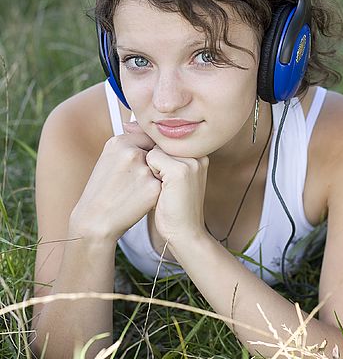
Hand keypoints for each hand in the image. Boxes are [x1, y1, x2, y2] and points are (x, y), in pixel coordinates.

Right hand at [69, 124, 161, 241]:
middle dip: (149, 166)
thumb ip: (129, 145)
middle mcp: (132, 152)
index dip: (144, 154)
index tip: (134, 167)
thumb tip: (151, 136)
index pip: (147, 138)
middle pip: (156, 153)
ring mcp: (144, 170)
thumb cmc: (102, 190)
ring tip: (133, 191)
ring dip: (153, 178)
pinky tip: (139, 200)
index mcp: (119, 142)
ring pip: (160, 168)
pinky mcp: (153, 187)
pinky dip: (155, 192)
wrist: (94, 220)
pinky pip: (163, 184)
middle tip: (130, 182)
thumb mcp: (108, 160)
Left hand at [123, 122, 209, 247]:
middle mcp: (197, 153)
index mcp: (197, 153)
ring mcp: (190, 160)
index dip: (152, 153)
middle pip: (159, 142)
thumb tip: (128, 124)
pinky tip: (161, 191)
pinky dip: (148, 174)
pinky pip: (152, 158)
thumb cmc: (172, 208)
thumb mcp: (167, 177)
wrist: (184, 234)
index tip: (154, 173)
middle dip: (150, 161)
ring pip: (154, 148)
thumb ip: (157, 153)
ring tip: (163, 189)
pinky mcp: (180, 170)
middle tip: (163, 186)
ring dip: (148, 168)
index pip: (165, 139)